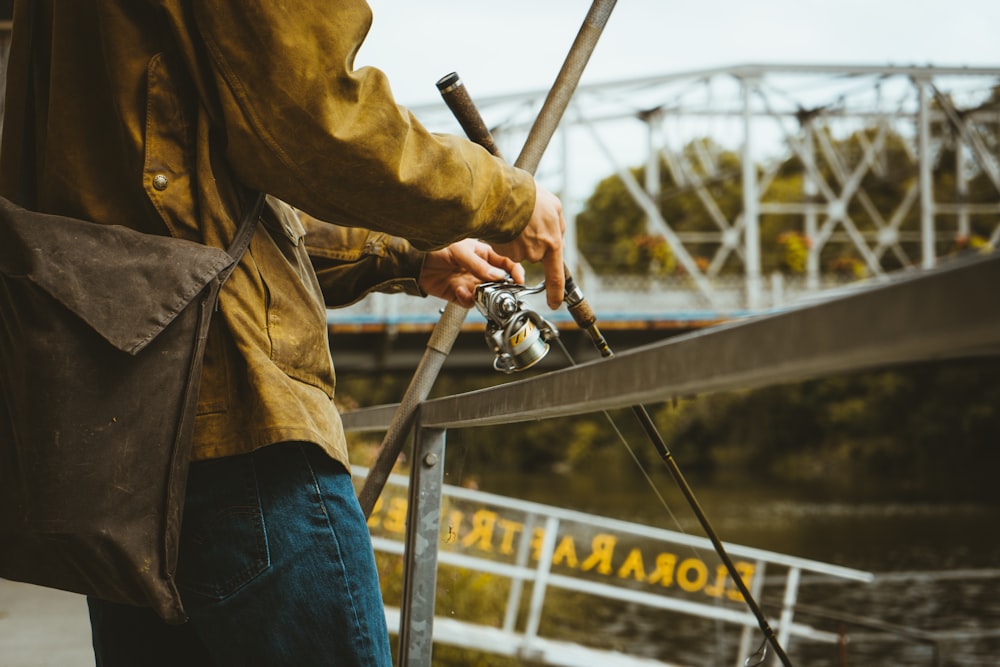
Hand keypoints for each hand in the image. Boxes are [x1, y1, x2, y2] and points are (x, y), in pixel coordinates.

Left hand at [419, 238, 524, 307]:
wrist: (416, 261)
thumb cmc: (437, 247)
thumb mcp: (460, 251)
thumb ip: (479, 265)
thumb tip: (498, 276)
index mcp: (484, 255)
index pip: (506, 264)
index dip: (515, 272)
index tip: (519, 281)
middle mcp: (480, 270)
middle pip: (498, 283)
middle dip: (499, 289)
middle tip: (496, 291)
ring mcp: (470, 282)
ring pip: (486, 295)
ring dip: (482, 296)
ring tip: (473, 291)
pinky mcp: (460, 294)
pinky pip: (470, 302)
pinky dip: (467, 300)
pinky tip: (460, 292)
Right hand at [491, 181, 565, 308]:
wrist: (503, 194)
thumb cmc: (529, 197)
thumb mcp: (554, 206)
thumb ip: (559, 226)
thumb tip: (559, 238)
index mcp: (551, 244)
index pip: (556, 276)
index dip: (555, 292)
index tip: (554, 304)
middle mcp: (534, 253)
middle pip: (535, 253)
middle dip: (533, 240)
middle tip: (530, 220)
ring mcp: (516, 252)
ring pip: (519, 248)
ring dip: (519, 235)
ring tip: (517, 216)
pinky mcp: (501, 249)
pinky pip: (505, 245)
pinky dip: (506, 235)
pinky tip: (506, 220)